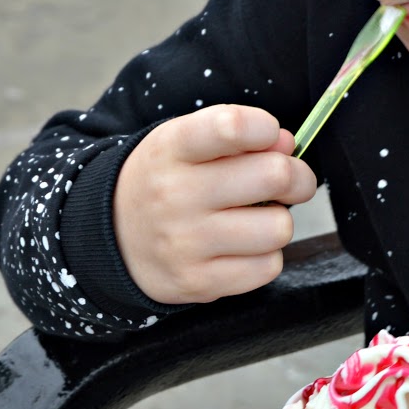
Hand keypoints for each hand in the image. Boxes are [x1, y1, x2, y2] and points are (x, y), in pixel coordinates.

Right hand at [114, 104, 316, 303]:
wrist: (112, 235)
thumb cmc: (167, 179)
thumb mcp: (187, 141)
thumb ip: (238, 135)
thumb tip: (287, 144)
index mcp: (173, 147)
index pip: (230, 127)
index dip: (264, 128)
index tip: (268, 134)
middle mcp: (176, 193)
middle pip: (274, 175)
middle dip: (296, 176)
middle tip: (288, 180)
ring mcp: (186, 242)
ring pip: (279, 227)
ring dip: (279, 221)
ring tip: (257, 217)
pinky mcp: (197, 282)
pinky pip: (268, 267)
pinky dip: (265, 256)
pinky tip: (243, 246)